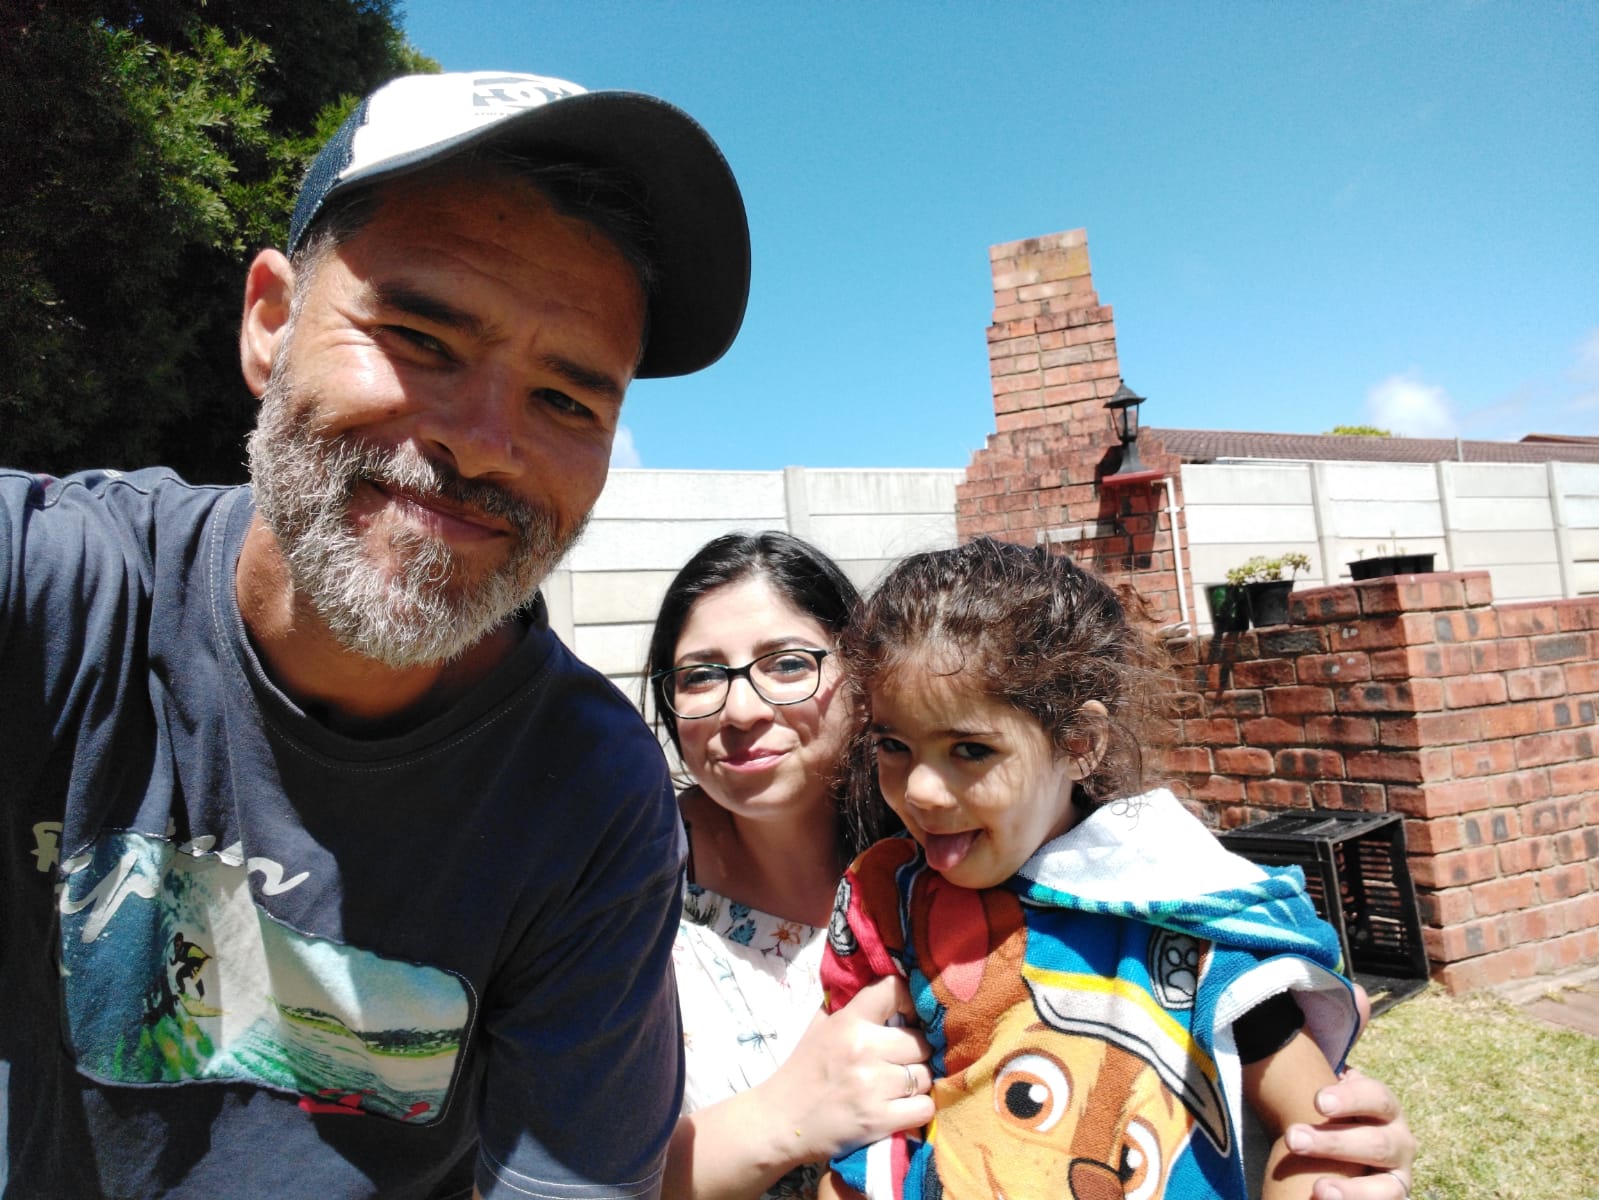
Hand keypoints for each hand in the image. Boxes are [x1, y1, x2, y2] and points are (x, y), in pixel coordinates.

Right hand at [754, 975, 934, 1164]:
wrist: (780, 1121)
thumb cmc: (802, 1071)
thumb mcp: (819, 1026)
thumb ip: (849, 1005)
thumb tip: (881, 988)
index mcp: (848, 1021)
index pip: (895, 990)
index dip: (909, 1001)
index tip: (907, 1016)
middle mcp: (864, 1049)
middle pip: (921, 1042)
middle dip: (915, 1052)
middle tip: (901, 1061)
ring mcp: (873, 1085)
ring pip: (926, 1076)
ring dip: (917, 1083)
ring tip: (898, 1087)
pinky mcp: (879, 1120)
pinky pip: (924, 1108)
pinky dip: (918, 1109)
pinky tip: (902, 1108)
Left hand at [1284, 1066, 1415, 1199]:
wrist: (1353, 1149)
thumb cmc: (1334, 1114)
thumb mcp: (1332, 1095)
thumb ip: (1318, 1076)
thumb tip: (1289, 1041)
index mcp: (1385, 1107)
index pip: (1376, 1097)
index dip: (1349, 1098)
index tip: (1317, 1101)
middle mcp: (1400, 1142)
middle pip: (1375, 1143)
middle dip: (1333, 1143)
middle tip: (1293, 1139)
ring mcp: (1399, 1176)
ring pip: (1387, 1188)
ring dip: (1353, 1191)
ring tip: (1319, 1191)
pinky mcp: (1392, 1198)